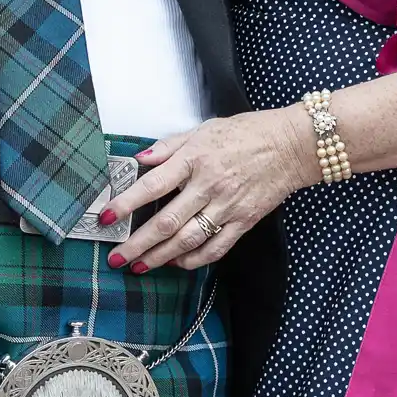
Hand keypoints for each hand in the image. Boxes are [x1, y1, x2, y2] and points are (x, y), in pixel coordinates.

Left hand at [100, 108, 318, 272]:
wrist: (291, 145)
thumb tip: (139, 158)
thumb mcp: (203, 130)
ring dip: (161, 257)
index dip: (126, 204)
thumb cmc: (246, 133)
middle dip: (138, 243)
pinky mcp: (244, 221)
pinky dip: (195, 259)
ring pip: (188, 240)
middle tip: (116, 258)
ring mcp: (228, 206)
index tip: (106, 218)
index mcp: (195, 159)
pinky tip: (178, 264)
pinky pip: (216, 247)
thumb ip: (169, 146)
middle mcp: (209, 185)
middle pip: (167, 222)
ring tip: (140, 266)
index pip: (152, 186)